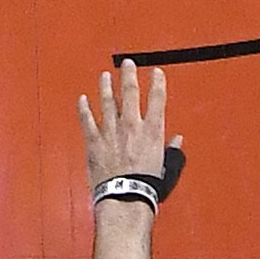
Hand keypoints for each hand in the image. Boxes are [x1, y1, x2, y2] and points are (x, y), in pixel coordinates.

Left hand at [79, 61, 174, 196]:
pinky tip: (82, 99)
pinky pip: (86, 119)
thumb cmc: (146, 185)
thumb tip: (177, 141)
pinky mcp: (94, 140)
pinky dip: (83, 108)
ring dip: (106, 86)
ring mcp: (111, 130)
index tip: (156, 72)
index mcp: (152, 130)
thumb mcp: (166, 166)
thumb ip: (170, 150)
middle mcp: (131, 125)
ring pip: (107, 101)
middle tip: (127, 63)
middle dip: (128, 74)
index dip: (157, 82)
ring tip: (105, 76)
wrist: (125, 195)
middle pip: (130, 92)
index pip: (157, 99)